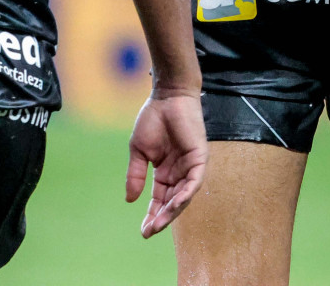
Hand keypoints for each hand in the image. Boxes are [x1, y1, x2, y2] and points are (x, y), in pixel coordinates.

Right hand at [126, 90, 207, 237]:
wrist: (166, 97)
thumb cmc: (153, 119)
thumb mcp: (139, 151)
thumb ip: (136, 175)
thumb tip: (130, 200)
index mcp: (165, 172)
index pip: (160, 199)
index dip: (152, 214)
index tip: (143, 232)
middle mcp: (179, 172)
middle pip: (172, 202)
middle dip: (162, 218)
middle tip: (150, 231)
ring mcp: (191, 165)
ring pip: (184, 195)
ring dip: (172, 210)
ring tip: (159, 223)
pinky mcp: (199, 157)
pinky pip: (195, 181)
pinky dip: (186, 193)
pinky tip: (175, 205)